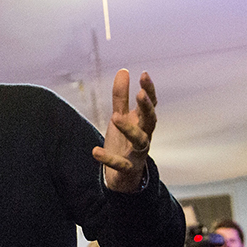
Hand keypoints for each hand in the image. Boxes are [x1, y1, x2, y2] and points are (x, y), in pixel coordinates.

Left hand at [93, 70, 156, 192]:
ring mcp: (137, 153)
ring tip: (115, 117)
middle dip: (147, 107)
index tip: (144, 74)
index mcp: (142, 122)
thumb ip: (121, 96)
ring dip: (129, 129)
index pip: (150, 104)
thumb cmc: (124, 142)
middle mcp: (144, 136)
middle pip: (151, 121)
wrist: (123, 176)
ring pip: (139, 141)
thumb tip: (124, 70)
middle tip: (140, 94)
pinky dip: (108, 159)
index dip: (149, 90)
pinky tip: (95, 151)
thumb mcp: (121, 116)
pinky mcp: (127, 169)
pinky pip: (120, 164)